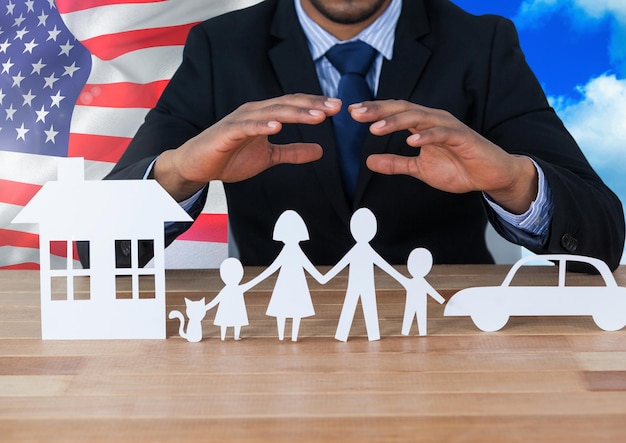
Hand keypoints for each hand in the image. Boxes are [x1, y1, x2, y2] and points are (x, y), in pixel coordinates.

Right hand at [154, 94, 340, 200]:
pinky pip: (246, 127)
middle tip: (334, 107)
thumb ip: (293, 152)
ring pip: (271, 112)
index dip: (315, 105)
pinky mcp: (227, 132)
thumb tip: (320, 150)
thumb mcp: (269, 157)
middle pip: (287, 104)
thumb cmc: (229, 157)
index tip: (337, 108)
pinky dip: (262, 125)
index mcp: (264, 115)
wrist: (197, 165)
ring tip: (316, 116)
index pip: (294, 105)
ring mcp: (240, 121)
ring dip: (295, 113)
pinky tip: (277, 126)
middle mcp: (254, 112)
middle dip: (312, 105)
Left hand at [350, 100, 537, 213]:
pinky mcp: (463, 137)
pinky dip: (427, 136)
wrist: (490, 175)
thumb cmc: (458, 167)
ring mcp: (448, 127)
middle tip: (356, 113)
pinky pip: (443, 134)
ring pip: (419, 118)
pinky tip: (411, 141)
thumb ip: (396, 163)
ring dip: (396, 121)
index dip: (374, 112)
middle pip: (402, 109)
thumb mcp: (419, 169)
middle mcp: (433, 120)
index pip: (394, 113)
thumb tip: (369, 162)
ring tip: (376, 128)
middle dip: (378, 110)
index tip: (352, 113)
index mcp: (422, 124)